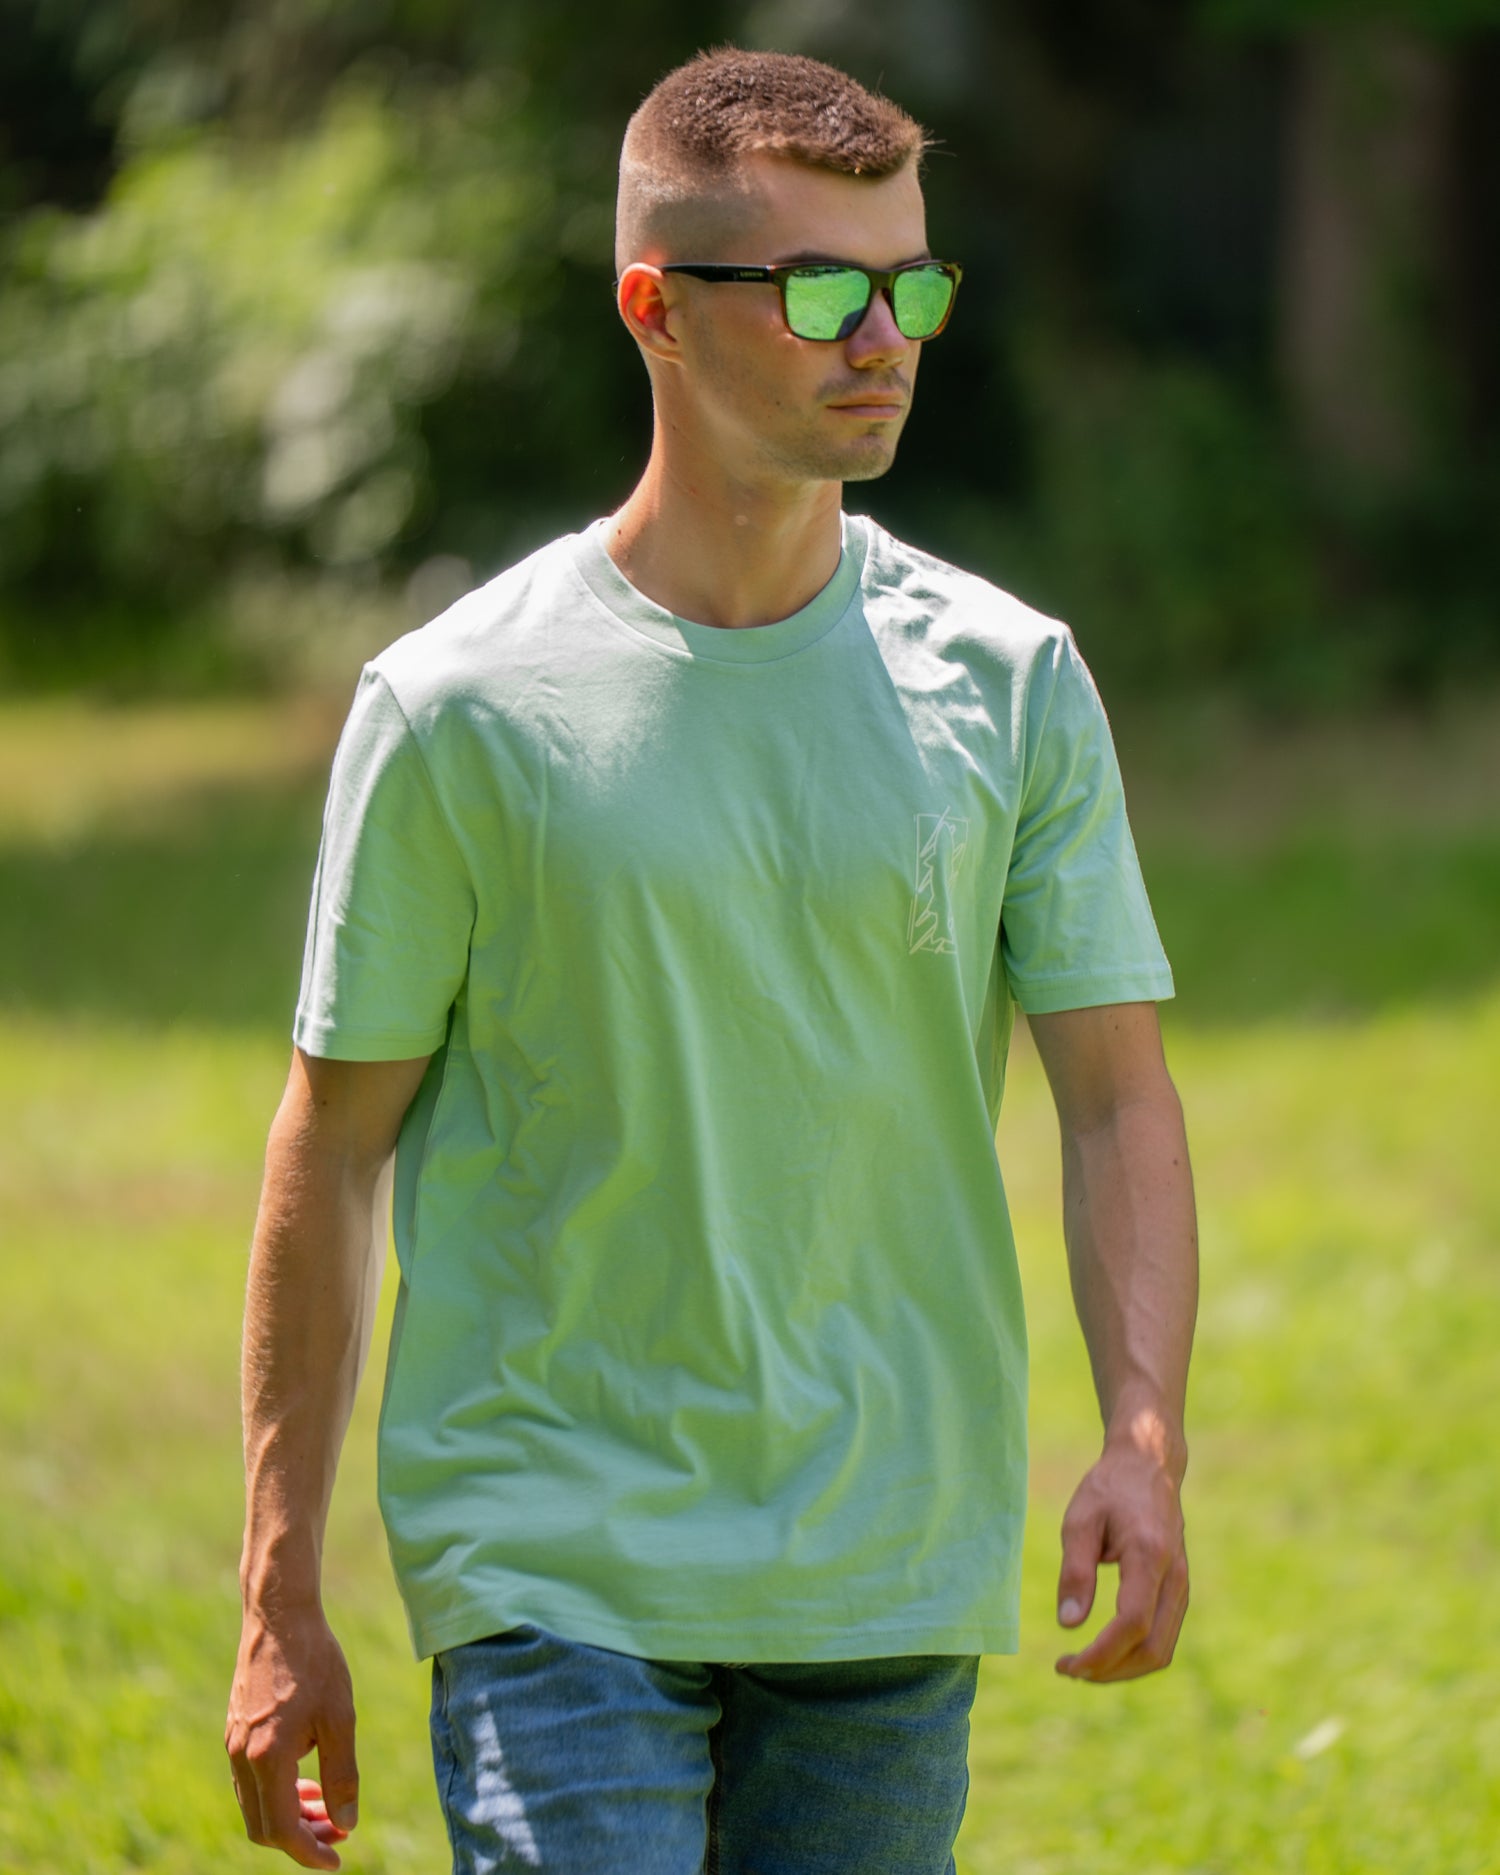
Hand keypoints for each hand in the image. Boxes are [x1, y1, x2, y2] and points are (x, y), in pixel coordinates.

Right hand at [226, 1606, 359, 1867]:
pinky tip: (306, 1779)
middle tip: (338, 1832)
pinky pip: (250, 1781)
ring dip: (290, 1816)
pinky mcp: (234, 1731)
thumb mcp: (340, 1718)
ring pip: (256, 1805)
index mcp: (267, 1758)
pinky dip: (277, 1792)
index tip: (337, 1859)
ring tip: (326, 1808)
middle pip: (263, 1828)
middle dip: (301, 1839)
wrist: (280, 1615)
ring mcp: (233, 1745)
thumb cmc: (316, 1662)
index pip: (282, 1830)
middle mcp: (241, 1757)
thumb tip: (346, 1823)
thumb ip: (342, 1775)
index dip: (309, 1852)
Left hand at [1054, 1426, 1188, 1682]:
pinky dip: (1135, 1654)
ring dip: (1123, 1669)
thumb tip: (1068, 1624)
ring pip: (1162, 1649)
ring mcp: (1183, 1586)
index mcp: (1150, 1555)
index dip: (1101, 1653)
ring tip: (1082, 1667)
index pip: (1132, 1622)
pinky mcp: (1179, 1591)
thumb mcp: (1080, 1520)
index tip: (1067, 1664)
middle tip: (1068, 1670)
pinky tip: (1105, 1651)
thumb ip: (1075, 1571)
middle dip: (1110, 1671)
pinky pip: (1164, 1636)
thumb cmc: (1109, 1489)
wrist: (1149, 1465)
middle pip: (1154, 1648)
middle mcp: (1176, 1576)